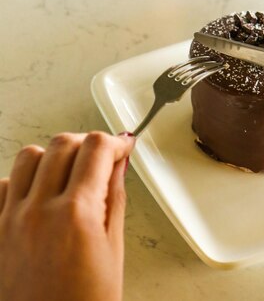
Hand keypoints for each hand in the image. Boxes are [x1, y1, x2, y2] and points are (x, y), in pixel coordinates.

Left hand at [0, 131, 134, 300]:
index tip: (122, 146)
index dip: (115, 141)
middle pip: (62, 144)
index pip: (96, 148)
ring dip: (53, 157)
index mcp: (76, 215)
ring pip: (29, 156)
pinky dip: (21, 182)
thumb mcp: (112, 251)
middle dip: (87, 145)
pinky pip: (1, 185)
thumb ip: (114, 197)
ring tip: (67, 174)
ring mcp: (9, 220)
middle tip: (100, 159)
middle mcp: (38, 211)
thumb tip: (118, 164)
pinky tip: (37, 195)